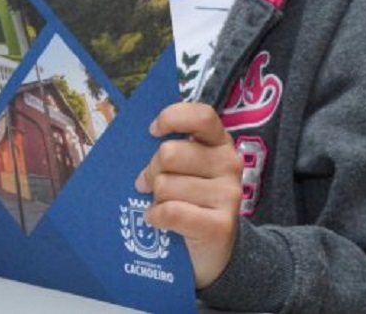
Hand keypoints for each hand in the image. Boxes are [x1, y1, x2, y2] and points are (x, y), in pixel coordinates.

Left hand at [134, 102, 242, 288]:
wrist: (217, 250)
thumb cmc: (192, 200)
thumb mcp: (188, 169)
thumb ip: (172, 151)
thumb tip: (136, 145)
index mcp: (220, 142)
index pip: (201, 116)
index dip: (172, 118)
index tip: (153, 132)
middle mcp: (230, 163)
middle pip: (170, 153)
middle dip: (150, 170)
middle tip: (148, 183)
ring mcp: (228, 195)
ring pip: (165, 185)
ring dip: (155, 198)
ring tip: (162, 204)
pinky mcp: (220, 225)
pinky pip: (170, 212)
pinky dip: (155, 217)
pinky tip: (158, 220)